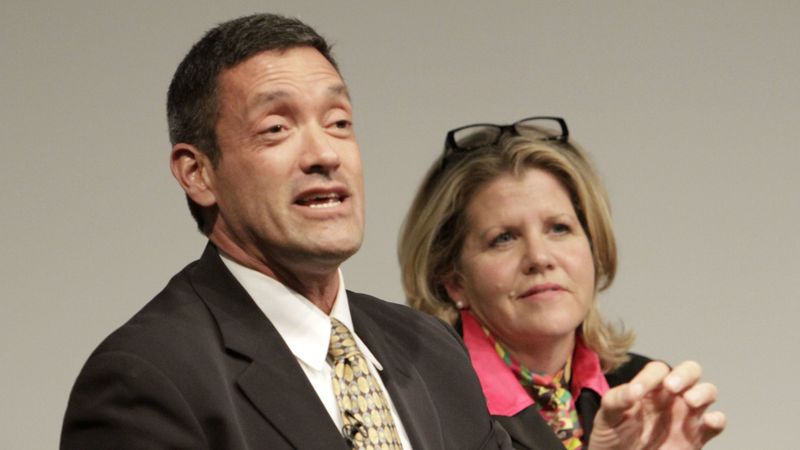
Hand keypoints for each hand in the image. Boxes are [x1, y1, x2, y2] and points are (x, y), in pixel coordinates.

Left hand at [588, 360, 725, 448]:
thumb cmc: (612, 436)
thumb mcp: (607, 416)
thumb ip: (617, 400)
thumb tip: (634, 390)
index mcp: (649, 387)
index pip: (658, 370)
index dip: (650, 376)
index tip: (638, 391)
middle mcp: (671, 397)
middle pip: (690, 371)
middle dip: (685, 374)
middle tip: (671, 387)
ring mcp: (686, 415)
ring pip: (707, 392)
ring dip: (703, 392)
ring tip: (689, 401)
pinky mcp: (696, 436)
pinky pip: (716, 423)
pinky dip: (717, 420)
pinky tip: (708, 422)